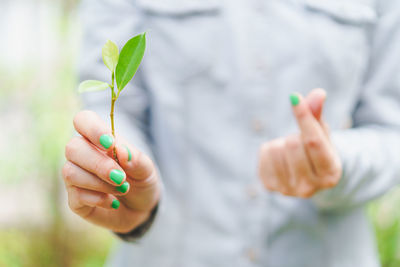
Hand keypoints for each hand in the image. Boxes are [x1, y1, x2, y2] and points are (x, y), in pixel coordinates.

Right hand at [62, 110, 159, 232]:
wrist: (141, 209)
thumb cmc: (141, 180)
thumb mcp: (146, 168)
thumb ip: (135, 158)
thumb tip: (120, 150)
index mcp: (99, 138)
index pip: (83, 120)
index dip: (93, 129)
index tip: (110, 144)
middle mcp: (82, 155)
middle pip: (73, 148)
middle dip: (99, 164)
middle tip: (121, 177)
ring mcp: (76, 177)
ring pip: (71, 172)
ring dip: (100, 183)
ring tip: (122, 189)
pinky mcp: (74, 200)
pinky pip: (76, 195)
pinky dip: (99, 199)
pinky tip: (113, 202)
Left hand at [258, 89, 341, 197]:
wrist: (307, 178)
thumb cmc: (318, 150)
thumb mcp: (322, 133)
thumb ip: (318, 114)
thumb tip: (318, 94)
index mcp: (330, 174)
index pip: (314, 141)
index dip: (303, 117)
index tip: (294, 97)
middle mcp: (309, 187)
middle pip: (292, 144)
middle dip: (295, 135)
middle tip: (300, 143)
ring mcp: (287, 189)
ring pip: (276, 148)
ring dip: (282, 143)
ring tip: (291, 152)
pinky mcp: (269, 185)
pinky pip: (264, 153)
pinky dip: (270, 149)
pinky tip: (280, 158)